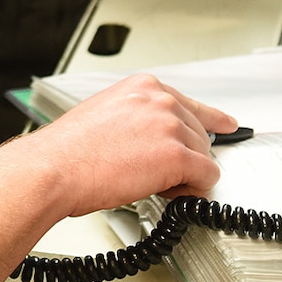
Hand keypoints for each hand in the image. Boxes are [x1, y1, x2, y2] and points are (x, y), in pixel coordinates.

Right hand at [12, 74, 237, 217]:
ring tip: (150, 183)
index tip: (227, 124)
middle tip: (156, 174)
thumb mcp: (105, 115)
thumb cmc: (69, 151)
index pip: (189, 103)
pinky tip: (171, 194)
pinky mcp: (176, 155)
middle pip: (199, 134)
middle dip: (183, 158)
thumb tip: (155, 140)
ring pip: (204, 157)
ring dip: (184, 176)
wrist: (54, 169)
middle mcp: (159, 100)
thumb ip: (137, 119)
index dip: (212, 119)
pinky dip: (194, 191)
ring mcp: (169, 126)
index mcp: (142, 87)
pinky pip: (206, 177)